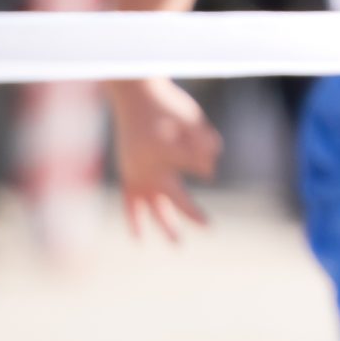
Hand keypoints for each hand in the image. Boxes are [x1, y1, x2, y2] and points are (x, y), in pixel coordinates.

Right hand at [109, 78, 220, 241]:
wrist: (135, 95)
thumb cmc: (168, 104)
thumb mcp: (192, 118)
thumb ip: (203, 142)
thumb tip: (211, 172)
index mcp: (165, 152)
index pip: (196, 166)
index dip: (204, 160)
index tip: (208, 152)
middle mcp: (149, 167)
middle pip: (173, 198)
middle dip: (191, 213)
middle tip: (209, 227)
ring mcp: (137, 172)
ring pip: (152, 206)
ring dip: (165, 225)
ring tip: (176, 245)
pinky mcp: (128, 173)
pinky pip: (129, 202)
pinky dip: (134, 219)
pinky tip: (138, 237)